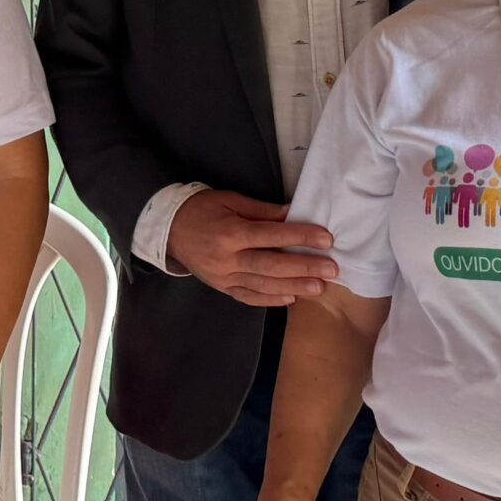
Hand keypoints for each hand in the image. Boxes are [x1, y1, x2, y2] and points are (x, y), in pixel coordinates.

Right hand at [167, 189, 336, 302]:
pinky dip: (270, 300)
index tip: (326, 239)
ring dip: (293, 287)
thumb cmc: (203, 209)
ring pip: (263, 285)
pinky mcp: (221, 287)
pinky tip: (291, 299)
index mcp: (231, 232)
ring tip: (319, 288)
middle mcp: (228, 258)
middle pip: (271, 265)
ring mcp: (224, 276)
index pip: (272, 235)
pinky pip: (248, 297)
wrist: (169, 230)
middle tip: (331, 269)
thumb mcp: (232, 201)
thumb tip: (295, 213)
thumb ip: (264, 211)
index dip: (300, 236)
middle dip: (304, 267)